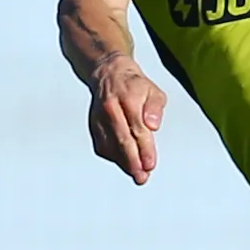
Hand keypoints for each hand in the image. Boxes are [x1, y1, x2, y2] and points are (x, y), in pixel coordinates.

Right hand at [87, 52, 166, 183]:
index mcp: (128, 99)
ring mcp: (100, 118)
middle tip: (142, 176)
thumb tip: (153, 125)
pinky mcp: (93, 125)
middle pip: (122, 140)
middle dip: (133, 162)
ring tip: (136, 174)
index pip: (138, 129)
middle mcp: (111, 109)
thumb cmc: (134, 85)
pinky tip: (123, 162)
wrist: (108, 73)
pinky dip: (112, 156)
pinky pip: (101, 145)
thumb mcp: (154, 91)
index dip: (145, 149)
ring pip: (110, 145)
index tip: (150, 164)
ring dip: (123, 162)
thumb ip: (155, 108)